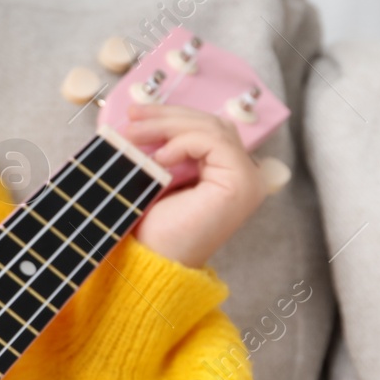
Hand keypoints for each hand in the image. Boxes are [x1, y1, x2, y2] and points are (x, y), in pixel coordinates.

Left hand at [118, 102, 266, 267]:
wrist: (153, 264)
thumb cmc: (153, 229)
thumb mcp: (157, 176)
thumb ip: (164, 148)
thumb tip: (140, 115)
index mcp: (227, 172)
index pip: (206, 128)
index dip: (171, 116)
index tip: (134, 115)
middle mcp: (245, 174)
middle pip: (210, 123)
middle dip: (167, 116)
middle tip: (132, 115)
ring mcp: (247, 178)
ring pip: (211, 128)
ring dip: (168, 125)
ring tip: (134, 133)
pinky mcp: (241, 182)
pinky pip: (214, 142)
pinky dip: (183, 142)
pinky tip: (159, 158)